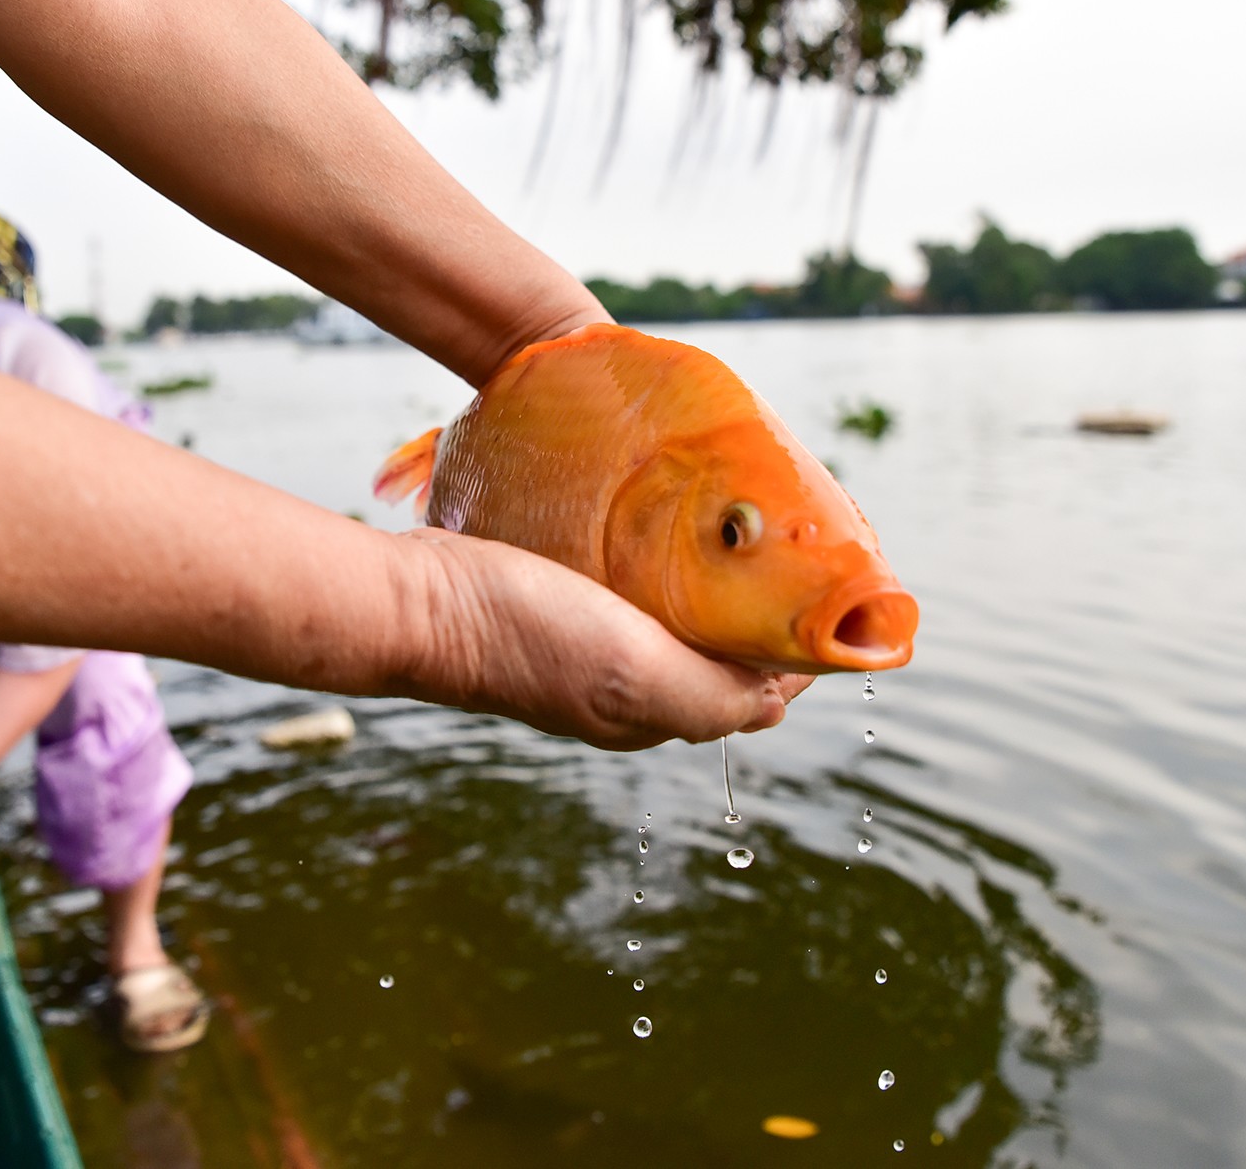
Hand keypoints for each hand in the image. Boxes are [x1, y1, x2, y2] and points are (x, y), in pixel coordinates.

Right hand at [398, 529, 811, 750]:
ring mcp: (590, 647)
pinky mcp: (559, 606)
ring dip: (716, 587)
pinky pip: (633, 592)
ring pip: (678, 620)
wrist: (421, 599)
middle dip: (763, 613)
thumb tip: (780, 702)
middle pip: (720, 653)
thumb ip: (714, 696)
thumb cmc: (528, 636)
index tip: (824, 586)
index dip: (795, 645)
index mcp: (655, 711)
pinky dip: (665, 570)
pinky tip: (664, 534)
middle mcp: (628, 686)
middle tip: (791, 548)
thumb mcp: (636, 672)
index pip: (753, 686)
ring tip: (743, 534)